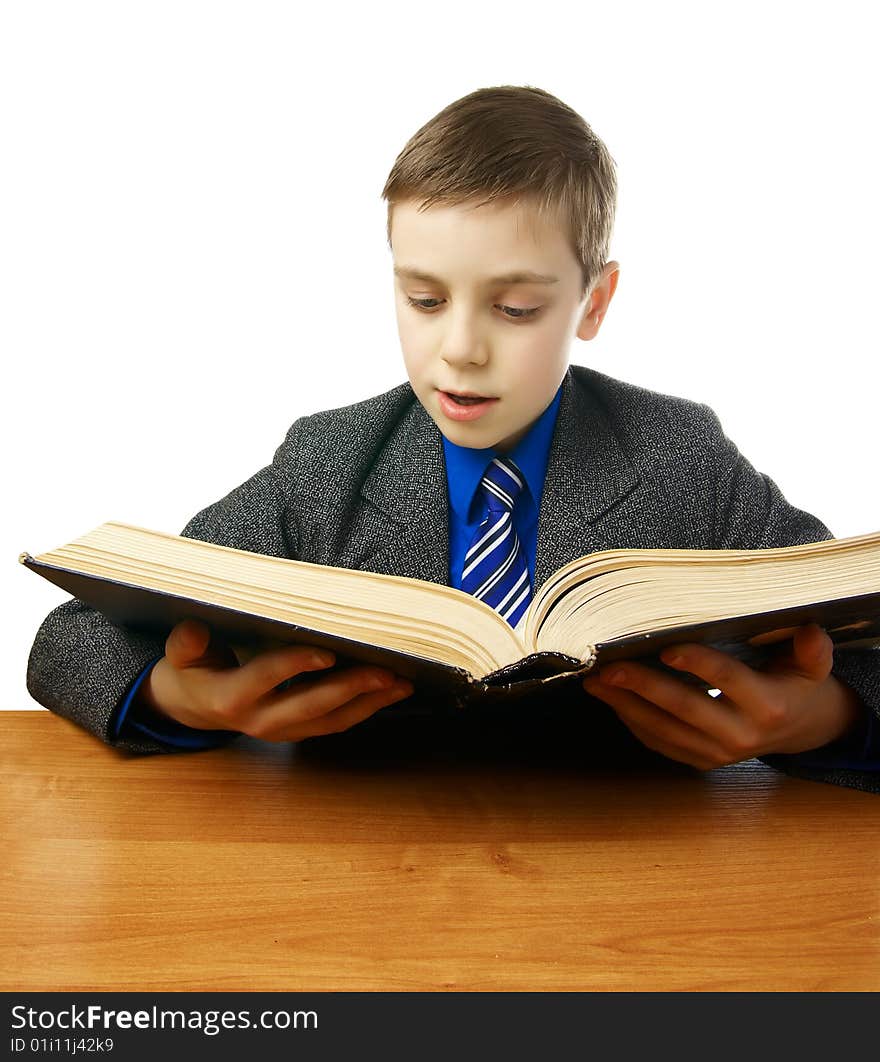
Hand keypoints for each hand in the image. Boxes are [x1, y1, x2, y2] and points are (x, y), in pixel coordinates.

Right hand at [136, 618, 414, 741]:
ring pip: (332, 720)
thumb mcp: (179, 657)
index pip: (268, 677)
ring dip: (370, 702)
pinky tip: (392, 692)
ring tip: (402, 683)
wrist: (193, 708)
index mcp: (231, 698)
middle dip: (351, 688)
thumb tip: (192, 629)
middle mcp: (260, 720)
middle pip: (311, 704)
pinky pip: (337, 723)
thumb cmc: (192, 671)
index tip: (327, 653)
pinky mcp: (299, 732)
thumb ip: (186, 643)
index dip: (296, 665)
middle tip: (386, 672)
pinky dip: (367, 708)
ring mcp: (283, 731)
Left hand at [581, 623, 865, 768]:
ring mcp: (718, 754)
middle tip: (608, 667)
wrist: (799, 730)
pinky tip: (610, 699)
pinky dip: (632, 721)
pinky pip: (660, 743)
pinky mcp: (700, 762)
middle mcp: (741, 736)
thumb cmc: (797, 685)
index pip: (727, 681)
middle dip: (642, 686)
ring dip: (625, 705)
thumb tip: (809, 630)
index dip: (698, 664)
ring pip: (664, 729)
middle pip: (684, 707)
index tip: (667, 648)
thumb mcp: (812, 666)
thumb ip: (811, 649)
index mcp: (768, 706)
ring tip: (595, 682)